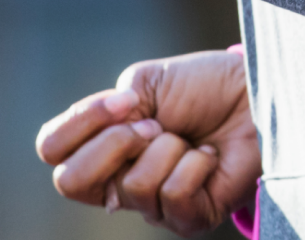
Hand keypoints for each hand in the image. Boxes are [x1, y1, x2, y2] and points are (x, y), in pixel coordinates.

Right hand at [36, 49, 259, 232]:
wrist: (252, 94)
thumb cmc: (202, 87)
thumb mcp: (144, 83)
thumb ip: (108, 108)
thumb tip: (113, 131)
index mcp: (101, 147)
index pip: (52, 150)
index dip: (80, 122)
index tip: (125, 99)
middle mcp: (118, 182)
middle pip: (71, 182)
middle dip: (115, 141)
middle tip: (155, 125)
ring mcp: (152, 206)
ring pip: (133, 185)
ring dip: (168, 147)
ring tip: (189, 139)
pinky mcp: (189, 219)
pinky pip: (174, 195)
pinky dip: (196, 163)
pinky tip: (208, 155)